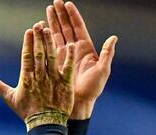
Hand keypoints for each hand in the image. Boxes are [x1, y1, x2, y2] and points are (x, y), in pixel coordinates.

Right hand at [0, 22, 75, 124]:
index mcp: (27, 79)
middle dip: (39, 38)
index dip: (28, 43)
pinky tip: (70, 46)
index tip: (29, 30)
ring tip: (49, 30)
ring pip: (52, 58)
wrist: (45, 125)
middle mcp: (40, 77)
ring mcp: (53, 80)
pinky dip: (69, 57)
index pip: (27, 57)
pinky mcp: (65, 84)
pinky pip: (68, 68)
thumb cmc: (27, 112)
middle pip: (39, 54)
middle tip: (39, 24)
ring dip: (50, 43)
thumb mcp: (10, 98)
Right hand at [46, 0, 116, 118]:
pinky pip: (50, 47)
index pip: (78, 28)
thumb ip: (107, 53)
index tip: (67, 4)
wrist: (79, 103)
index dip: (73, 16)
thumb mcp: (103, 71)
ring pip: (57, 34)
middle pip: (67, 27)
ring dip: (52, 22)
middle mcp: (74, 50)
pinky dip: (46, 37)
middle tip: (55, 2)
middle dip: (61, 15)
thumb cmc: (93, 89)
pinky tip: (41, 28)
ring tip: (48, 10)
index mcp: (86, 49)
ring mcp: (64, 56)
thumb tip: (114, 38)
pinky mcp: (56, 63)